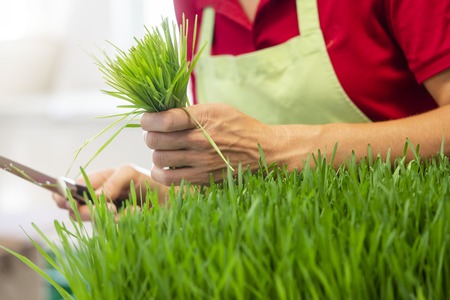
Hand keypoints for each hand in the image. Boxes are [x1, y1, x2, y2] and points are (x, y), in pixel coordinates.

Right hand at [52, 164, 166, 219]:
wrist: (171, 199)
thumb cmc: (150, 182)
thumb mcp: (129, 173)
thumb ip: (111, 182)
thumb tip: (95, 197)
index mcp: (98, 182)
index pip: (74, 189)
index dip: (64, 194)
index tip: (61, 200)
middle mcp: (99, 201)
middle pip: (77, 210)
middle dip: (86, 211)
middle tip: (106, 208)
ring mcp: (107, 216)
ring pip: (95, 222)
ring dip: (112, 216)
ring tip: (131, 208)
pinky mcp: (118, 229)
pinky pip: (113, 229)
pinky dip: (126, 220)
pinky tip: (138, 213)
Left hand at [141, 103, 278, 184]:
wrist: (263, 152)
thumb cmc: (239, 127)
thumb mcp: (218, 109)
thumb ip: (190, 112)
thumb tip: (160, 115)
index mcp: (204, 119)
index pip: (164, 120)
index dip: (148, 120)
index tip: (147, 120)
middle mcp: (200, 141)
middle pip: (155, 140)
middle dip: (150, 135)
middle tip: (155, 134)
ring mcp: (200, 162)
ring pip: (158, 159)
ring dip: (156, 153)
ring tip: (164, 149)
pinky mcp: (201, 179)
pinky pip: (167, 178)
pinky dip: (160, 171)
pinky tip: (166, 165)